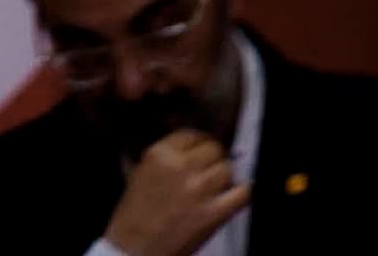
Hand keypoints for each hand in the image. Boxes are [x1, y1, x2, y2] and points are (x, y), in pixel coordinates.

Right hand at [105, 130, 249, 255]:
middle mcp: (181, 166)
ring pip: (228, 169)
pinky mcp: (215, 212)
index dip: (199, 142)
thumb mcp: (140, 172)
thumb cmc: (135, 212)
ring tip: (217, 185)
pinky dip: (241, 192)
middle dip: (213, 157)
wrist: (136, 247)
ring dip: (225, 176)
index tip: (201, 149)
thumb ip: (164, 156)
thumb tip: (188, 146)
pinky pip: (243, 193)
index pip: (191, 134)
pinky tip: (234, 195)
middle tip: (210, 167)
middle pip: (214, 148)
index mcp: (159, 154)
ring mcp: (200, 189)